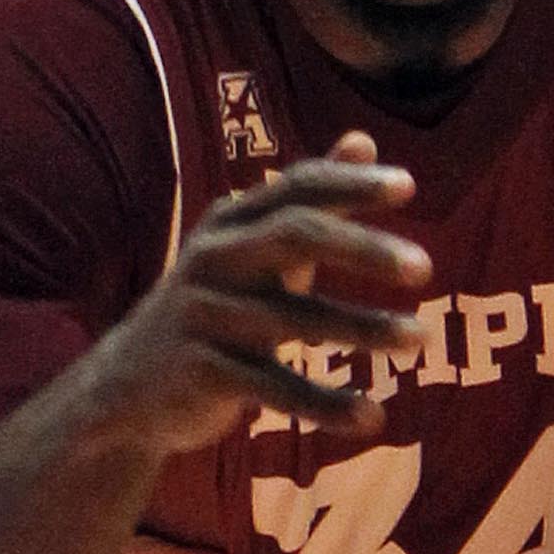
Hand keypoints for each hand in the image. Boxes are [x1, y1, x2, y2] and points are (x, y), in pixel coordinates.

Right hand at [103, 132, 427, 459]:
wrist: (127, 386)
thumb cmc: (214, 305)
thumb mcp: (254, 246)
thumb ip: (309, 199)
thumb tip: (364, 138)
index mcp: (231, 221)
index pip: (296, 187)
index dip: (349, 184)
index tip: (409, 187)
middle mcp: (214, 257)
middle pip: (294, 236)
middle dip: (362, 248)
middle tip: (425, 267)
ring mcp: (204, 315)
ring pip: (293, 319)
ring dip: (363, 329)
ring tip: (422, 338)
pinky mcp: (202, 372)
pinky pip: (273, 388)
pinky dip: (325, 405)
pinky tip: (372, 415)